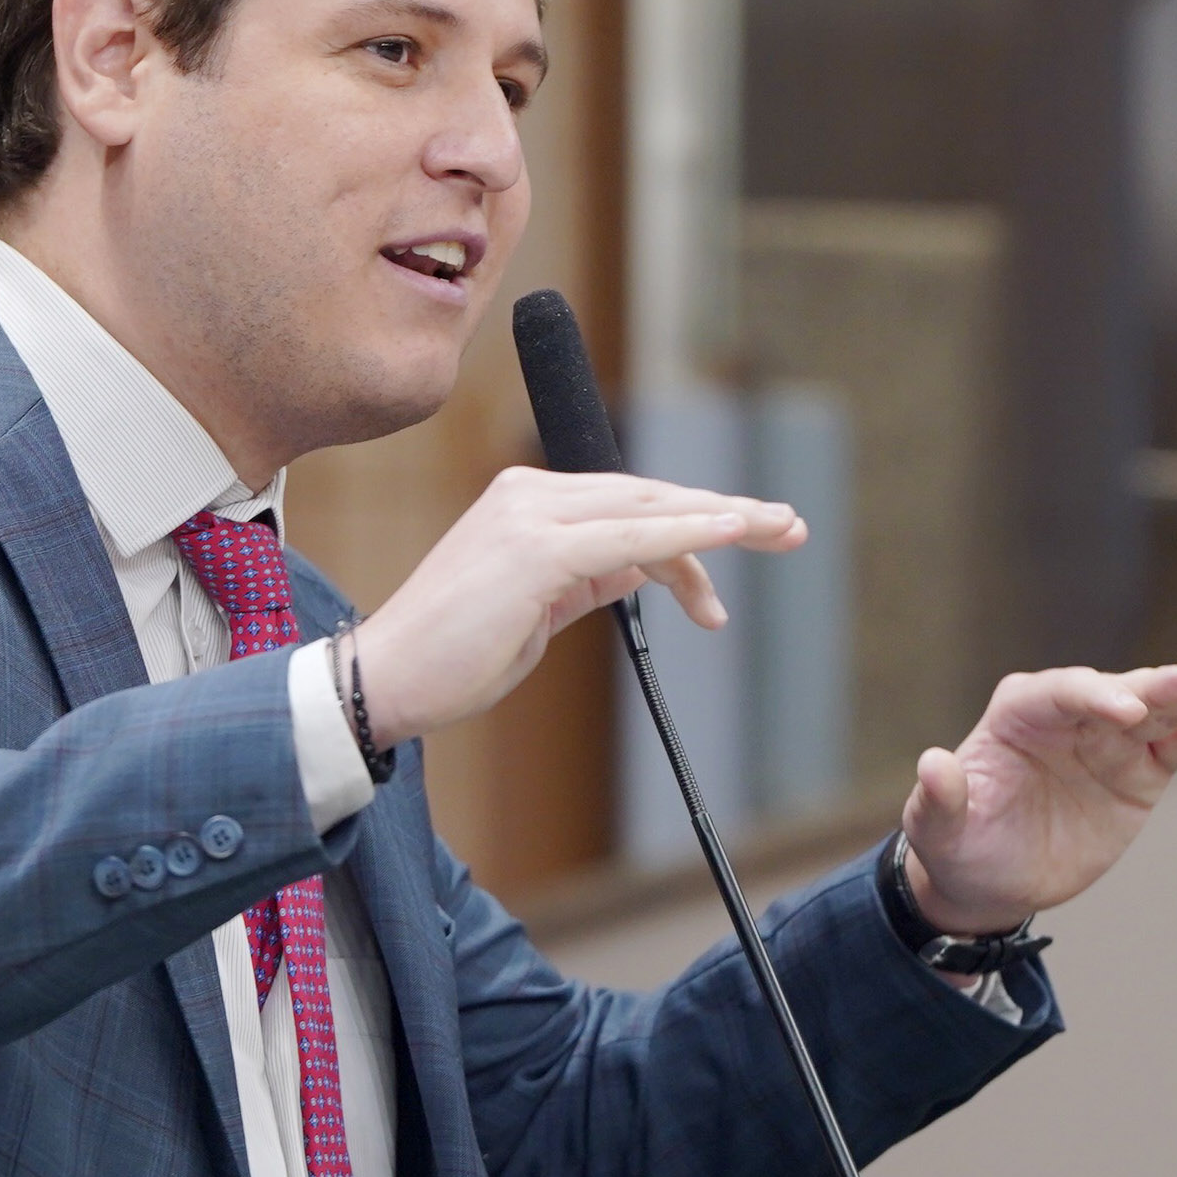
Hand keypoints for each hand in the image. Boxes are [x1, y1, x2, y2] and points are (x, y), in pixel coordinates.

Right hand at [354, 467, 804, 746]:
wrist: (386, 681)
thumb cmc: (454, 657)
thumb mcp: (539, 609)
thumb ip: (590, 577)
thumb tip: (648, 564)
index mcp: (526, 503)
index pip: (629, 503)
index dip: (694, 519)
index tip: (752, 534)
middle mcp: (528, 496)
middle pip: (649, 496)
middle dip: (725, 512)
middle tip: (789, 527)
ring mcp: (530, 517)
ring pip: (649, 508)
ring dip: (721, 519)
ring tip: (778, 531)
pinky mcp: (536, 550)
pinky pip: (630, 537)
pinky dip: (686, 533)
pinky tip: (730, 532)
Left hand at [901, 646, 1176, 935]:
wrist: (989, 882)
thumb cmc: (957, 846)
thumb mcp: (936, 829)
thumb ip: (940, 798)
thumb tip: (933, 763)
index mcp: (1017, 714)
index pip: (1059, 693)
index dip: (1093, 697)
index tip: (1126, 715)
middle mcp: (1068, 716)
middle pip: (1117, 691)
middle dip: (1157, 684)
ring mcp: (1109, 741)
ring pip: (1158, 708)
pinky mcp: (1141, 772)